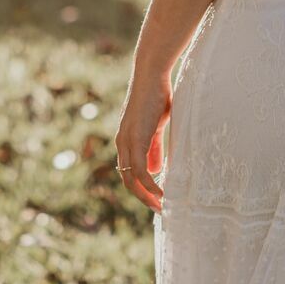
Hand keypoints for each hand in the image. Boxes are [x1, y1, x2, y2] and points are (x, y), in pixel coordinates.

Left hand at [114, 72, 170, 211]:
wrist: (151, 74)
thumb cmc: (156, 96)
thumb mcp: (156, 126)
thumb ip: (154, 147)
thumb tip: (155, 169)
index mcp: (126, 140)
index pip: (128, 172)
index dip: (140, 188)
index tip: (156, 199)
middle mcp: (122, 142)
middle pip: (126, 180)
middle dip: (142, 197)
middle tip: (159, 209)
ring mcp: (127, 141)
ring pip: (131, 178)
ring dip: (146, 196)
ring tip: (162, 206)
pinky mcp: (135, 138)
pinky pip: (139, 170)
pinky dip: (149, 185)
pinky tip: (161, 193)